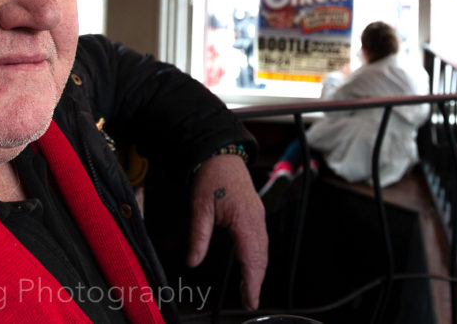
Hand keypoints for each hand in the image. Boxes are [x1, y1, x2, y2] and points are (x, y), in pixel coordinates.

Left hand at [187, 152, 267, 309]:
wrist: (221, 154)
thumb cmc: (212, 177)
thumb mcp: (199, 208)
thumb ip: (199, 236)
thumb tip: (193, 261)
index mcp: (245, 219)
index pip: (251, 258)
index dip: (252, 282)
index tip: (251, 299)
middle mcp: (256, 219)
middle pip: (261, 257)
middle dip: (256, 281)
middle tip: (250, 301)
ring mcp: (258, 216)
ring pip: (263, 250)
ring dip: (258, 270)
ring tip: (250, 289)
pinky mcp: (255, 213)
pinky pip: (261, 240)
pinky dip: (258, 257)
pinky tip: (251, 265)